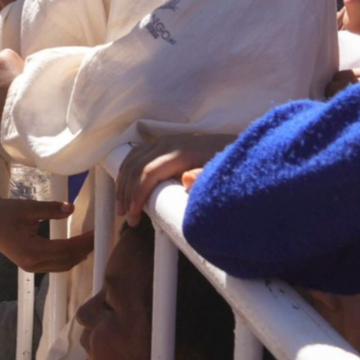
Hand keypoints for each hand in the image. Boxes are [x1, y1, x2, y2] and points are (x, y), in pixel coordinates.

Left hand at [0, 50, 24, 119]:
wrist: (25, 104)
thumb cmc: (31, 88)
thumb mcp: (28, 70)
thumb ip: (17, 67)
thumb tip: (14, 71)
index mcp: (5, 55)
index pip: (2, 61)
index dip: (7, 72)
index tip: (11, 80)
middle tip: (5, 91)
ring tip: (0, 100)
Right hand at [0, 193, 94, 272]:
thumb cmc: (5, 212)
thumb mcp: (28, 207)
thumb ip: (50, 209)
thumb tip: (71, 208)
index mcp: (31, 251)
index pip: (64, 249)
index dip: (82, 242)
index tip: (96, 233)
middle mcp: (32, 264)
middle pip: (66, 261)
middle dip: (84, 250)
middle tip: (98, 237)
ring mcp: (31, 267)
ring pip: (62, 266)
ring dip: (78, 255)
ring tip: (91, 242)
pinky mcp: (31, 265)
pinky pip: (55, 265)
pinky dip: (69, 257)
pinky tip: (78, 248)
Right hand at [115, 134, 234, 225]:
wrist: (238, 146)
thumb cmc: (230, 165)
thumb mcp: (223, 174)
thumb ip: (206, 177)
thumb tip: (186, 179)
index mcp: (180, 153)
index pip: (148, 172)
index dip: (137, 195)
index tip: (134, 217)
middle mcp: (168, 144)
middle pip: (136, 167)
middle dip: (127, 194)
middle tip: (127, 218)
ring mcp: (165, 141)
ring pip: (133, 160)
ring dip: (123, 184)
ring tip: (122, 208)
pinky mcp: (165, 142)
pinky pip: (137, 153)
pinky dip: (126, 168)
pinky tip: (122, 183)